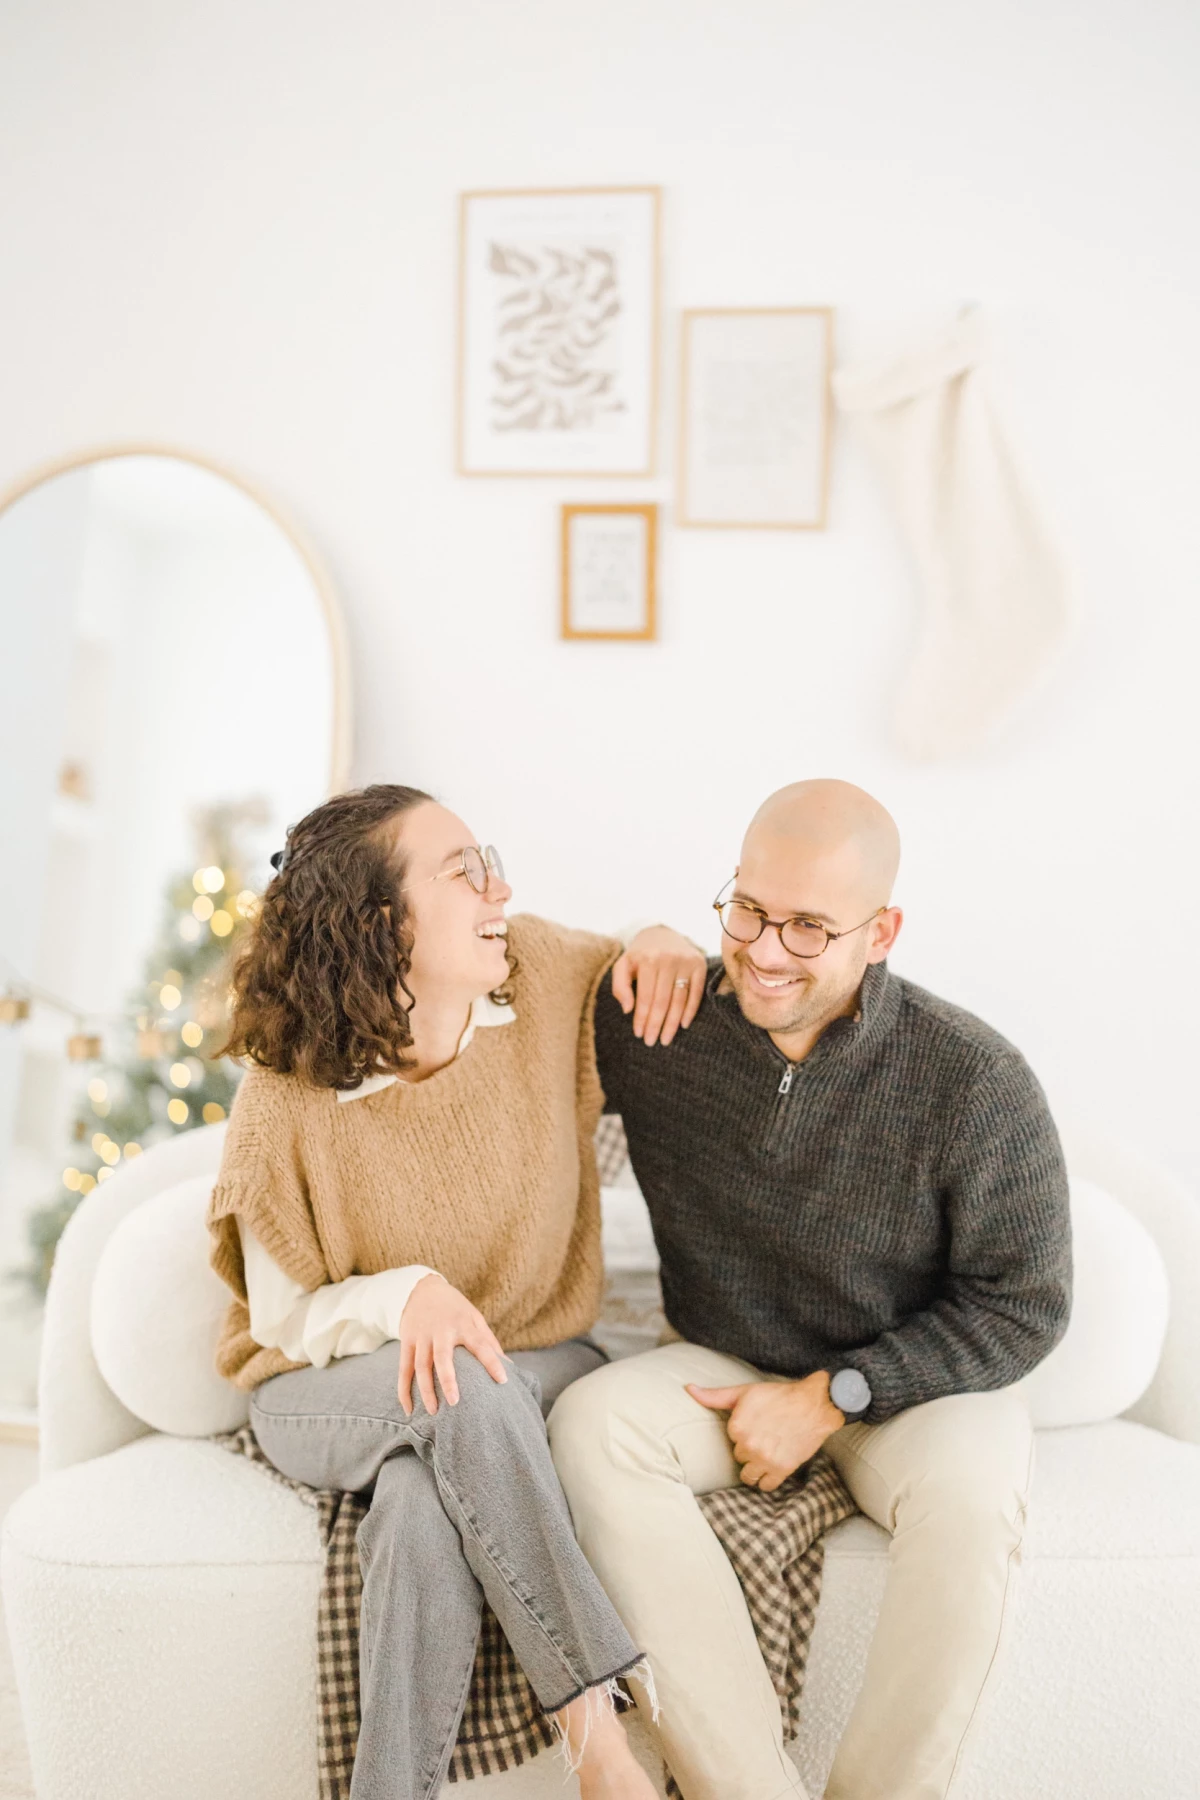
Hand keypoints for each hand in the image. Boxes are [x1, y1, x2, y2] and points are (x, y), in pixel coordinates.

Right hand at [397, 1274, 507, 1415]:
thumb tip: (509, 1367)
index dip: (492, 1362)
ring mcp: (422, 1336)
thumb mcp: (474, 1317)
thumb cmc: (455, 1308)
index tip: (503, 1380)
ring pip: (420, 1366)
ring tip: (434, 1412)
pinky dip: (403, 1390)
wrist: (422, 1288)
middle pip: (442, 1357)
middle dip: (447, 1380)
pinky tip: (409, 1409)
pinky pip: (403, 1369)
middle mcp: (441, 1330)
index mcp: (463, 1324)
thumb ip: (489, 1341)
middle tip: (454, 1402)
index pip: (480, 1344)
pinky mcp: (406, 1341)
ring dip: (425, 1390)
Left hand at [611, 925, 706, 1046]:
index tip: (639, 1034)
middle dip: (656, 1025)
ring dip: (673, 1023)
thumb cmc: (639, 955)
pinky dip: (690, 1010)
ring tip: (666, 1039)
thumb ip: (619, 986)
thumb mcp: (623, 965)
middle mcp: (668, 959)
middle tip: (652, 1042)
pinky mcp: (699, 965)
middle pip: (662, 1001)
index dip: (642, 1018)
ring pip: (679, 1000)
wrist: (662, 933)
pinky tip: (683, 1025)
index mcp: (647, 959)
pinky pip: (696, 993)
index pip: (645, 997)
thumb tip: (627, 1010)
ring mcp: (686, 962)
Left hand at [686, 1372, 844, 1491]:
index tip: (756, 1426)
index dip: (743, 1433)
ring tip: (767, 1455)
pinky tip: (774, 1467)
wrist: (813, 1404)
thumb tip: (688, 1388)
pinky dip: (768, 1480)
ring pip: (749, 1476)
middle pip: (740, 1457)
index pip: (731, 1440)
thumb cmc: (778, 1396)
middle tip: (765, 1438)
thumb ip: (715, 1395)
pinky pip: (766, 1486)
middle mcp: (748, 1445)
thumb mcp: (744, 1392)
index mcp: (736, 1426)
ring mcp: (765, 1459)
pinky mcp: (782, 1470)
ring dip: (756, 1468)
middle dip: (750, 1450)